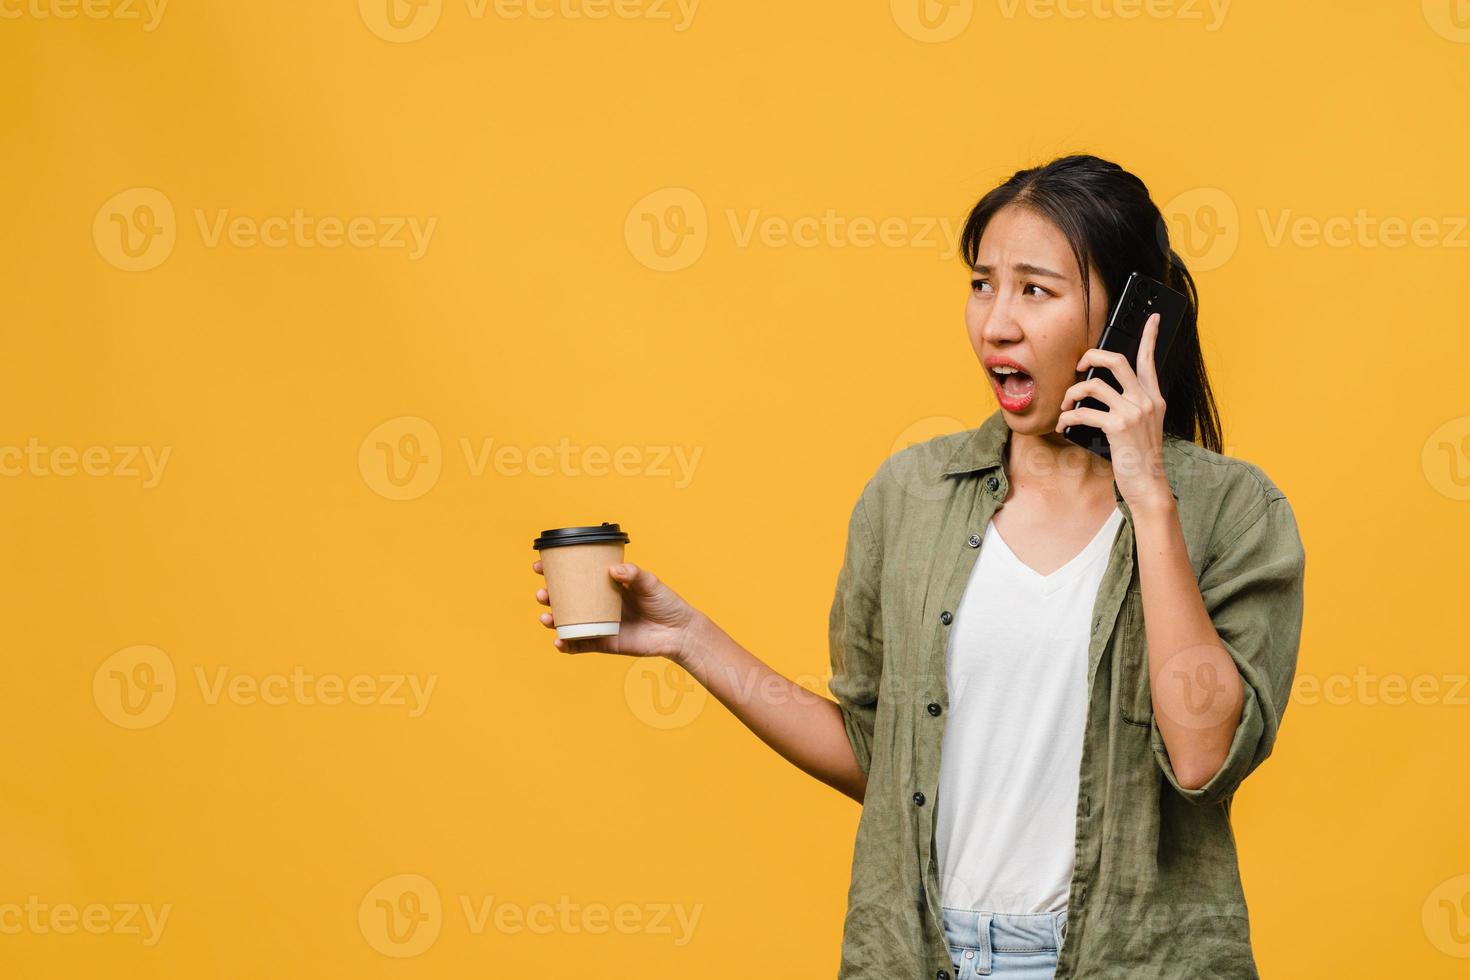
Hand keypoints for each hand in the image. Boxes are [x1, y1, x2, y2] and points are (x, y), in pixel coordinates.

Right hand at [532, 559, 703, 662]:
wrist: (678, 632)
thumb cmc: (665, 603)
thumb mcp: (650, 583)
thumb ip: (634, 575)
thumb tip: (614, 570)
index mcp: (605, 584)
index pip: (576, 574)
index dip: (555, 571)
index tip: (540, 566)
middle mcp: (598, 603)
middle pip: (565, 599)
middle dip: (548, 596)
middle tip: (542, 593)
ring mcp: (599, 623)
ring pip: (568, 622)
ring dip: (552, 620)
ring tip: (546, 617)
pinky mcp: (603, 642)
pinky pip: (580, 645)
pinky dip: (567, 645)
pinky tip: (559, 641)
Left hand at [1055, 311, 1171, 507]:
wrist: (1148, 485)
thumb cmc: (1139, 458)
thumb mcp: (1142, 427)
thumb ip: (1130, 406)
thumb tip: (1098, 392)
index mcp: (1154, 398)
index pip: (1150, 361)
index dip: (1150, 336)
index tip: (1152, 318)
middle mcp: (1146, 401)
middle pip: (1116, 361)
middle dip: (1092, 357)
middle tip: (1080, 365)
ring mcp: (1134, 413)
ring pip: (1094, 386)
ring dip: (1072, 394)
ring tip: (1066, 405)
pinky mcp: (1118, 427)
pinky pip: (1084, 412)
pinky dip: (1068, 417)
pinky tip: (1063, 425)